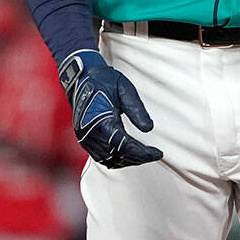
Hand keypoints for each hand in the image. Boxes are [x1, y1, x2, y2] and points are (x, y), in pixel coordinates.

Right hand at [59, 50, 161, 168]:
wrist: (81, 78)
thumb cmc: (103, 81)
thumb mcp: (125, 90)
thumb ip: (137, 110)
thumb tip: (149, 128)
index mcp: (101, 123)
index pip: (125, 146)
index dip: (143, 153)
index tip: (157, 153)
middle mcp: (90, 134)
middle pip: (119, 156)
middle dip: (139, 158)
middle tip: (154, 154)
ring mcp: (85, 138)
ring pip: (110, 161)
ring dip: (128, 160)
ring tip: (143, 155)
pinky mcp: (84, 139)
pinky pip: (101, 158)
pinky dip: (116, 159)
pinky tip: (127, 155)